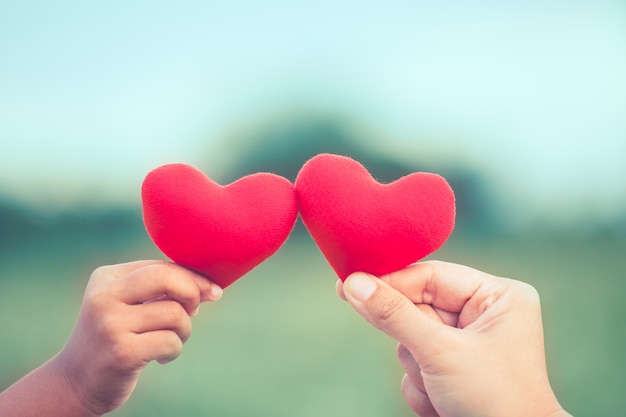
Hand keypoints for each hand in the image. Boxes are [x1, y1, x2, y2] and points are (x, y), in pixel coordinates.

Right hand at [55, 260, 222, 414]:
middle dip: (193, 291)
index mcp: (106, 277)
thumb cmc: (116, 337)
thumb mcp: (128, 304)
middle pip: (166, 277)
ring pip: (174, 313)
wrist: (77, 382)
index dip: (193, 277)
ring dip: (184, 330)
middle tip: (195, 311)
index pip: (160, 266)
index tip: (211, 291)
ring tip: (171, 340)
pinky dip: (174, 350)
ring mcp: (110, 324)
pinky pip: (171, 342)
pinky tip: (160, 358)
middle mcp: (104, 296)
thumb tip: (209, 286)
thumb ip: (160, 289)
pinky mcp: (121, 353)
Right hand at [337, 261, 569, 416]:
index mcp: (498, 296)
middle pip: (418, 307)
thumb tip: (354, 283)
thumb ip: (394, 315)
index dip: (390, 280)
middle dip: (412, 339)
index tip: (349, 282)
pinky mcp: (455, 369)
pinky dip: (422, 384)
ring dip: (418, 367)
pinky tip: (442, 401)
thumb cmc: (493, 401)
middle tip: (404, 345)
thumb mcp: (439, 352)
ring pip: (413, 337)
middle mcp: (485, 315)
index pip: (431, 276)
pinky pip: (418, 362)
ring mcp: (469, 344)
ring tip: (441, 388)